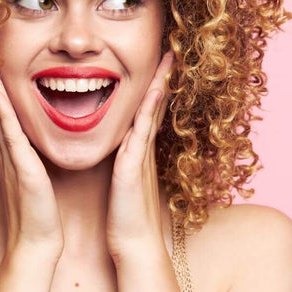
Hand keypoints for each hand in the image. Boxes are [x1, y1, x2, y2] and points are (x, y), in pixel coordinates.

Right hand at [0, 45, 63, 258]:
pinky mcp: (20, 165)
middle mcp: (6, 143)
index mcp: (11, 143)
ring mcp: (10, 152)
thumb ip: (29, 151)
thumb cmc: (38, 209)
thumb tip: (31, 136)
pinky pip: (9, 132)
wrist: (37, 240)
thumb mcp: (33, 170)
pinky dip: (1, 109)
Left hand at [105, 50, 174, 261]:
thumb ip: (124, 160)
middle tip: (170, 49)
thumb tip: (121, 149)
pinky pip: (141, 131)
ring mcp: (141, 155)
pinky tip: (153, 92)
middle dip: (162, 76)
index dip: (154, 85)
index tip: (159, 61)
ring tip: (166, 59)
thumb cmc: (125, 214)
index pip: (148, 109)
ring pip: (152, 112)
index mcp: (138, 149)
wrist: (133, 243)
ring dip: (159, 85)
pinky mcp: (133, 166)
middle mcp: (143, 148)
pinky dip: (148, 110)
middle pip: (156, 104)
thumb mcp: (124, 179)